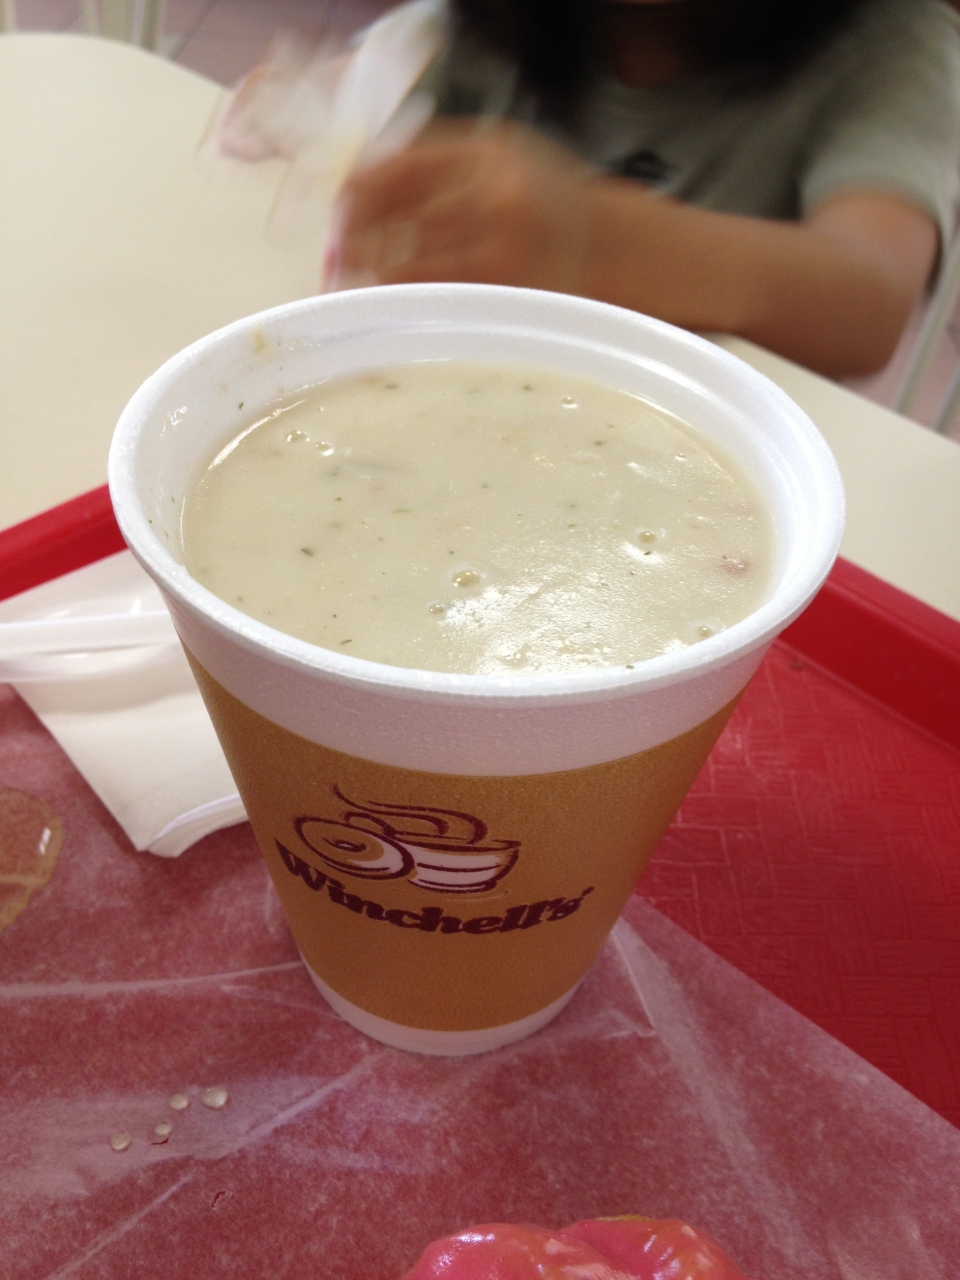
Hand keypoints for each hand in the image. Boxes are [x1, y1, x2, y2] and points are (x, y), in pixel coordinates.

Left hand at [328, 121, 599, 293]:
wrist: (613, 248)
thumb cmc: (545, 204)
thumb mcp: (499, 157)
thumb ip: (438, 165)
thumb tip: (355, 192)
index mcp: (488, 152)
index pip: (396, 166)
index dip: (355, 194)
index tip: (335, 215)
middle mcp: (496, 195)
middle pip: (394, 214)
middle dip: (351, 239)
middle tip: (330, 260)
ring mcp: (504, 249)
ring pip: (407, 263)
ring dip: (368, 276)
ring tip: (347, 286)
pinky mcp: (506, 294)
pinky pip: (434, 300)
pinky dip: (401, 302)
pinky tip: (386, 307)